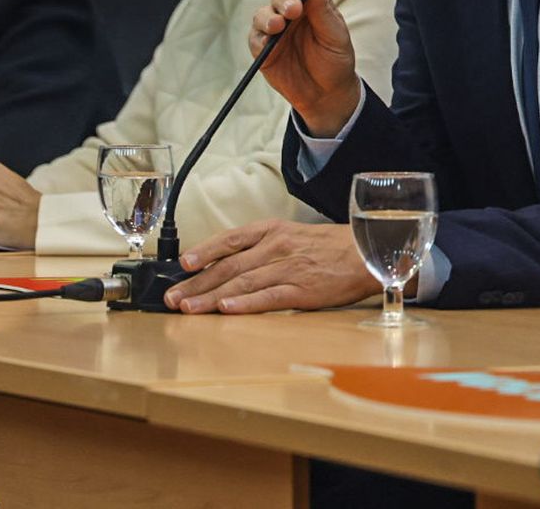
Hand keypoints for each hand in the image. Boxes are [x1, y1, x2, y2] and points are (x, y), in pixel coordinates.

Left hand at [163, 220, 379, 313]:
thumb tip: (230, 264)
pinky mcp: (301, 290)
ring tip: (188, 309)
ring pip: (240, 283)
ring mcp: (287, 268)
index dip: (203, 251)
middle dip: (196, 282)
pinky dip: (244, 303)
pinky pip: (267, 297)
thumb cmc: (328, 248)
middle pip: (228, 265)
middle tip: (173, 297)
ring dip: (210, 297)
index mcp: (271, 231)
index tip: (181, 264)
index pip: (229, 240)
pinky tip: (226, 309)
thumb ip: (262, 248)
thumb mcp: (291, 236)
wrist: (366, 254)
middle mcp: (275, 247)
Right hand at [250, 0, 361, 134]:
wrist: (326, 94)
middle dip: (284, 0)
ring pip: (263, 14)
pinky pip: (255, 38)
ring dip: (268, 17)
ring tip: (278, 26)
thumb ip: (324, 10)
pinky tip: (268, 40)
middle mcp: (291, 14)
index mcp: (311, 5)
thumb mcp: (335, 36)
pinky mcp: (263, 50)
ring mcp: (275, 31)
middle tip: (293, 10)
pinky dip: (260, 37)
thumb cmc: (334, 60)